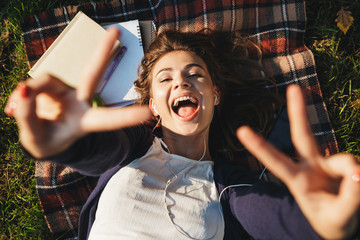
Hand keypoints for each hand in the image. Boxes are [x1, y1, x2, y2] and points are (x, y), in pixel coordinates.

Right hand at [4, 27, 151, 158]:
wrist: (41, 139)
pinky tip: (13, 107)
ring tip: (13, 111)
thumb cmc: (46, 141)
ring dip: (27, 95)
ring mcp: (66, 91)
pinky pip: (33, 84)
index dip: (126, 116)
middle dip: (101, 53)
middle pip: (91, 75)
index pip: (107, 118)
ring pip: (46, 80)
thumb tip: (24, 88)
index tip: (149, 112)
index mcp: (85, 122)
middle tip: (116, 30)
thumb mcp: (36, 138)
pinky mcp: (52, 85)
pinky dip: (21, 96)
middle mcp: (79, 102)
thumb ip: (29, 116)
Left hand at [237, 84, 359, 238]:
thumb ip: (350, 198)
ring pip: (347, 161)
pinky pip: (358, 168)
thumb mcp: (338, 217)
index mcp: (297, 180)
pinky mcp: (346, 165)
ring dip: (355, 178)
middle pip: (303, 135)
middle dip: (298, 112)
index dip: (260, 146)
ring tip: (356, 192)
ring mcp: (328, 163)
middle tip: (294, 88)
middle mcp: (310, 166)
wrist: (341, 224)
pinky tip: (359, 185)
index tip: (241, 130)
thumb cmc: (331, 220)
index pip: (277, 161)